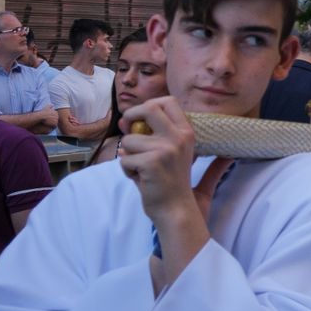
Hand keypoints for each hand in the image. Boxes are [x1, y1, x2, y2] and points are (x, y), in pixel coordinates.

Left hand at [119, 97, 200, 222]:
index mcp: (186, 132)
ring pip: (129, 141)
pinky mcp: (152, 163)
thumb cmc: (170, 180)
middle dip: (130, 116)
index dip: (148, 106)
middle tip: (127, 130)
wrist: (176, 208)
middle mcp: (179, 137)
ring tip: (140, 168)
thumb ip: (153, 135)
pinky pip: (124, 159)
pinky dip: (127, 171)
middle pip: (149, 108)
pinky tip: (140, 178)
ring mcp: (166, 149)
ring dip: (128, 155)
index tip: (139, 120)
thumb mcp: (172, 152)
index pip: (168, 102)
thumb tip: (124, 121)